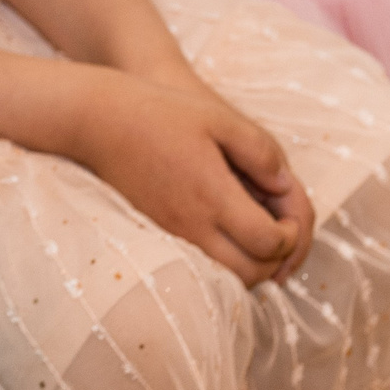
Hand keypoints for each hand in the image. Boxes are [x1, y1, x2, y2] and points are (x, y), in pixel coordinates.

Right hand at [63, 68, 313, 284]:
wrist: (97, 121)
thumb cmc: (159, 112)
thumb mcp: (218, 118)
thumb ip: (260, 152)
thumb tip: (283, 185)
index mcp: (213, 196)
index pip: (268, 243)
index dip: (291, 237)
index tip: (289, 217)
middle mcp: (192, 224)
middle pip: (250, 274)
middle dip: (275, 261)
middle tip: (279, 233)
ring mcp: (171, 233)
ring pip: (223, 277)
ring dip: (249, 265)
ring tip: (256, 235)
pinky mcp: (156, 233)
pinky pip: (200, 265)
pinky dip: (223, 260)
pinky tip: (226, 231)